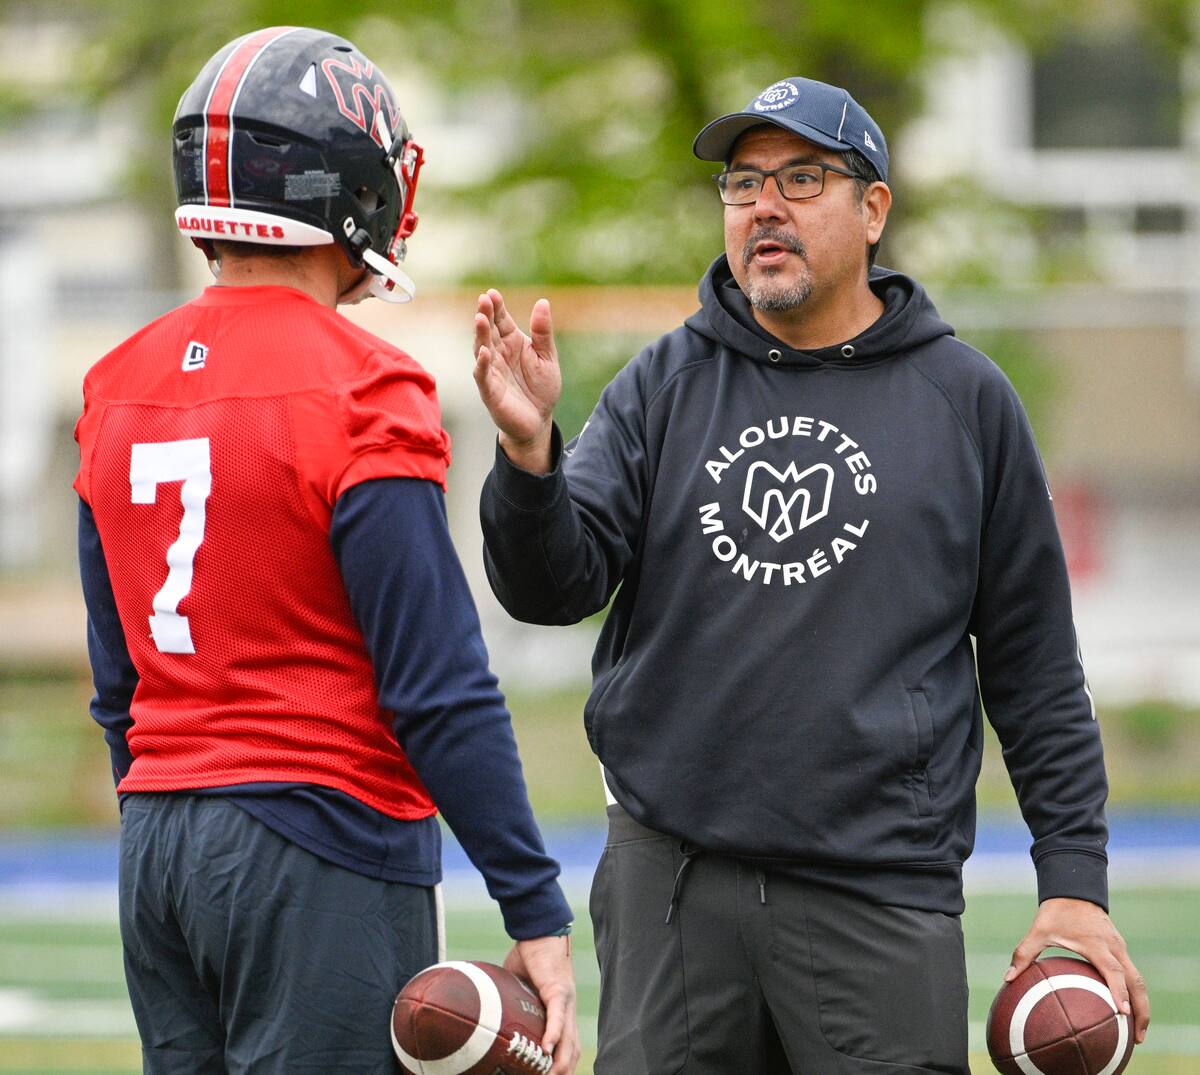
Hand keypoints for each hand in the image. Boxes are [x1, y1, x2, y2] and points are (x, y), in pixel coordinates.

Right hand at [473, 289, 560, 473]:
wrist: (538, 421)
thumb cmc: (541, 388)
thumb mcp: (547, 357)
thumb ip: (543, 332)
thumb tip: (543, 301)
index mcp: (512, 342)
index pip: (501, 320)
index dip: (496, 307)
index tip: (492, 293)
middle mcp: (498, 354)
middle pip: (488, 331)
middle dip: (485, 315)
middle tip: (483, 300)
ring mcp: (491, 371)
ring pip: (481, 349)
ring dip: (480, 335)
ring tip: (481, 319)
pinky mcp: (489, 391)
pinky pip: (482, 375)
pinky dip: (482, 364)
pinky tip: (484, 352)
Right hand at [503, 934, 579, 1074]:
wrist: (539, 928)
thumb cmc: (530, 954)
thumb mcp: (517, 985)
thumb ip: (509, 1001)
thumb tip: (485, 1011)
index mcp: (560, 1010)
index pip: (567, 1046)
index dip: (561, 1065)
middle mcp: (568, 1010)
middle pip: (572, 1051)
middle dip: (562, 1072)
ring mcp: (566, 1002)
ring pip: (569, 1041)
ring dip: (560, 1064)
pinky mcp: (559, 991)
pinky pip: (558, 1017)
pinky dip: (554, 1035)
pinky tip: (547, 1050)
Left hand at [1006, 897, 1148, 1043]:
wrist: (1075, 889)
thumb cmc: (1056, 912)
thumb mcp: (1038, 930)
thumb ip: (1024, 954)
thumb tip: (1008, 978)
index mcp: (1097, 945)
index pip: (1113, 971)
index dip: (1119, 992)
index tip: (1123, 1013)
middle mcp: (1114, 948)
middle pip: (1136, 982)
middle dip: (1141, 1011)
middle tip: (1137, 1038)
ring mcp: (1120, 949)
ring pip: (1138, 980)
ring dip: (1142, 1005)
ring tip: (1136, 1033)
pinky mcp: (1120, 949)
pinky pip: (1132, 974)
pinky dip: (1134, 993)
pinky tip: (1126, 1010)